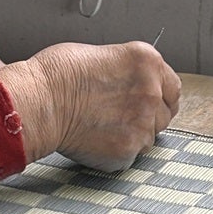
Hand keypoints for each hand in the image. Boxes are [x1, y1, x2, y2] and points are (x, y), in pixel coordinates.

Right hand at [0, 41, 180, 171]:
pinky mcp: (127, 150)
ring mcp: (142, 124)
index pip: (173, 89)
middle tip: (119, 119)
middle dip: (146, 119)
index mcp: (148, 63)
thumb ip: (128, 74)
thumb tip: (130, 89)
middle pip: (163, 117)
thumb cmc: (58, 76)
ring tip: (102, 128)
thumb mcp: (103, 56)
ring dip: (131, 137)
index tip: (150, 105)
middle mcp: (151, 92)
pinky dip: (115, 153)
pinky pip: (130, 157)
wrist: (39, 102)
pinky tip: (95, 140)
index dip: (160, 98)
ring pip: (148, 139)